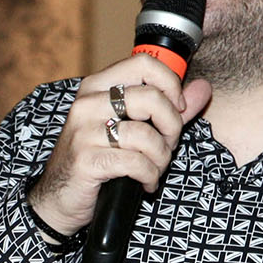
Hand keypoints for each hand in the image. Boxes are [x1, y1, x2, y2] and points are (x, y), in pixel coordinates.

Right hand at [28, 54, 210, 238]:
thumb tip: (203, 88)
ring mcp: (84, 131)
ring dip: (161, 158)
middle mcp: (87, 103)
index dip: (171, 84)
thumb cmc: (98, 159)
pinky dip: (150, 176)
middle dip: (171, 127)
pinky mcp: (86, 160)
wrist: (59, 199)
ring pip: (147, 135)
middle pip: (152, 98)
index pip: (144, 63)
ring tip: (155, 168)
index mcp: (97, 86)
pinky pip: (136, 163)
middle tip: (167, 145)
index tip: (178, 107)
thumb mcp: (132, 127)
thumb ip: (168, 108)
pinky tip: (145, 183)